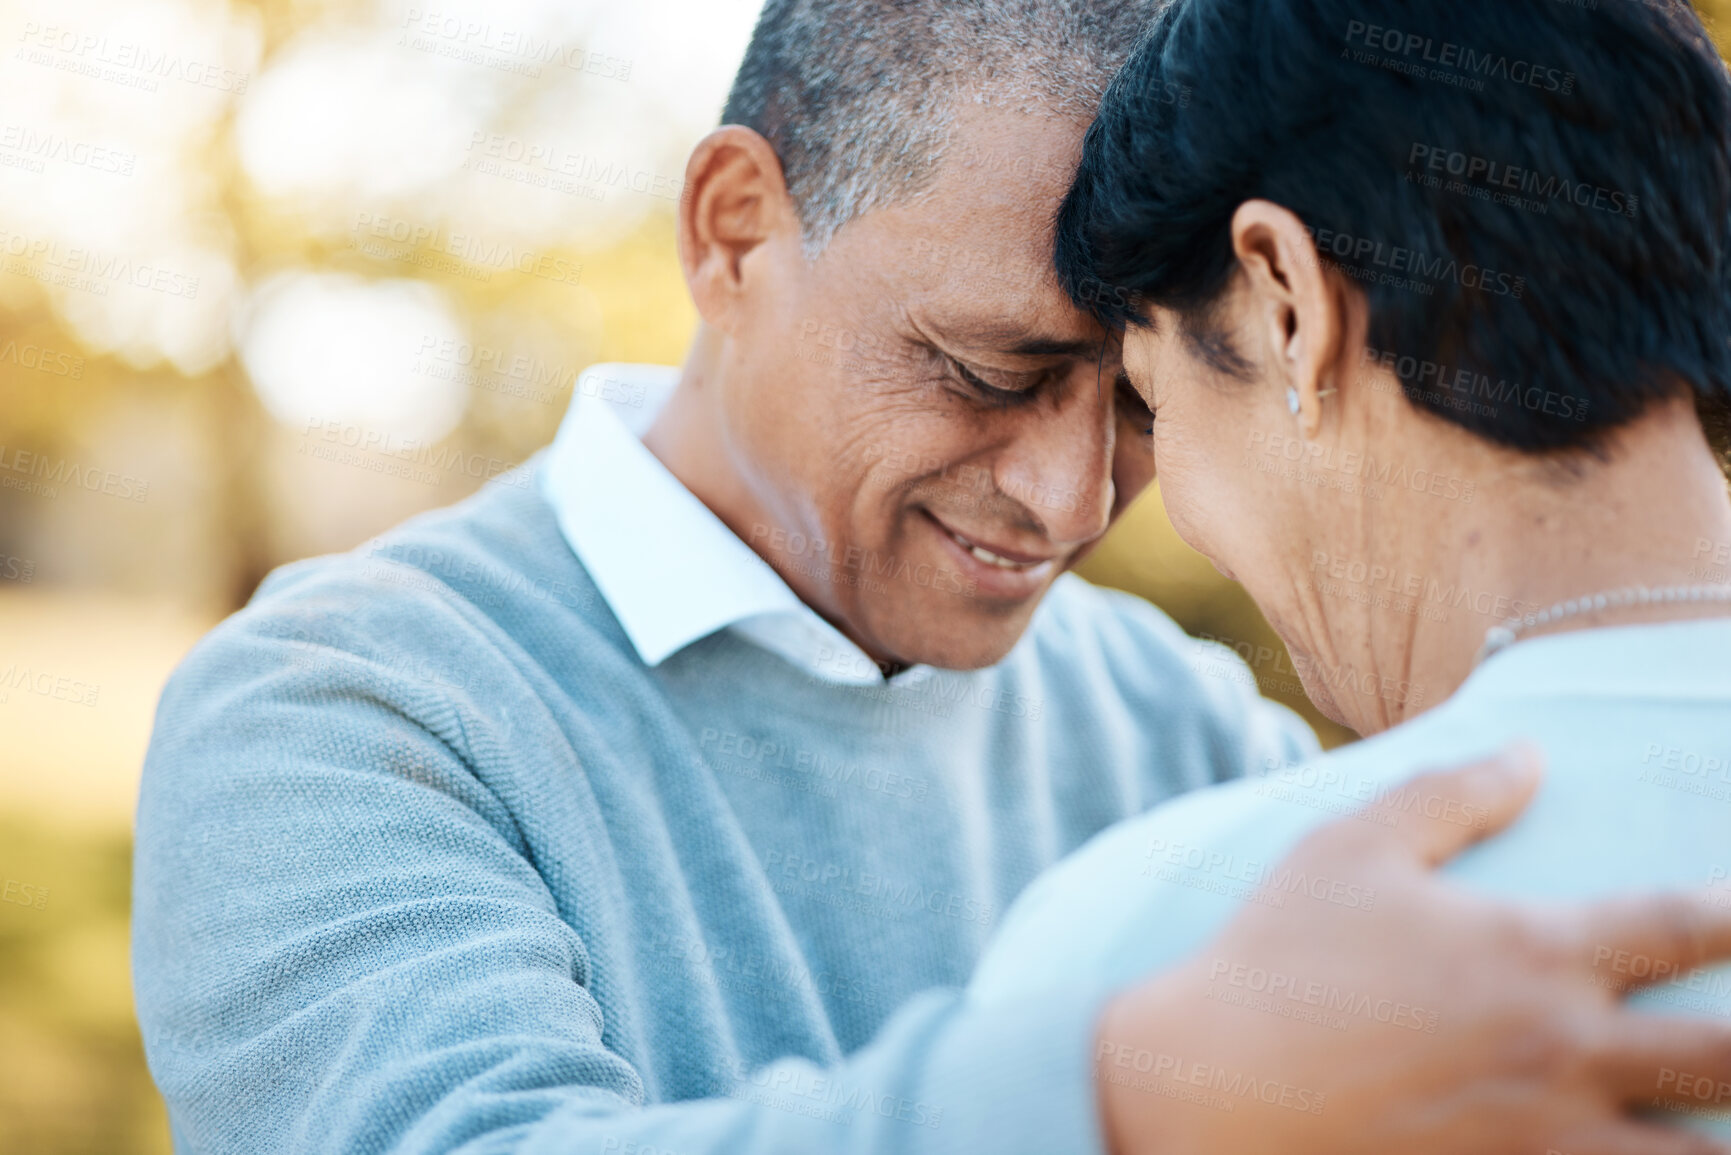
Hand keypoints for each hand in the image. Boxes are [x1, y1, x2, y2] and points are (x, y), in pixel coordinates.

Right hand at [1095, 745, 1730, 1154]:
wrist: (1206, 1085)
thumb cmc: (1276, 957)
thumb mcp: (1351, 847)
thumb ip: (1450, 795)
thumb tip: (1529, 751)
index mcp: (1534, 951)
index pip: (1685, 924)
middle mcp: (1562, 1046)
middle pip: (1729, 1056)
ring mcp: (1544, 1136)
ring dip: (1720, 1134)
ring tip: (1723, 1118)